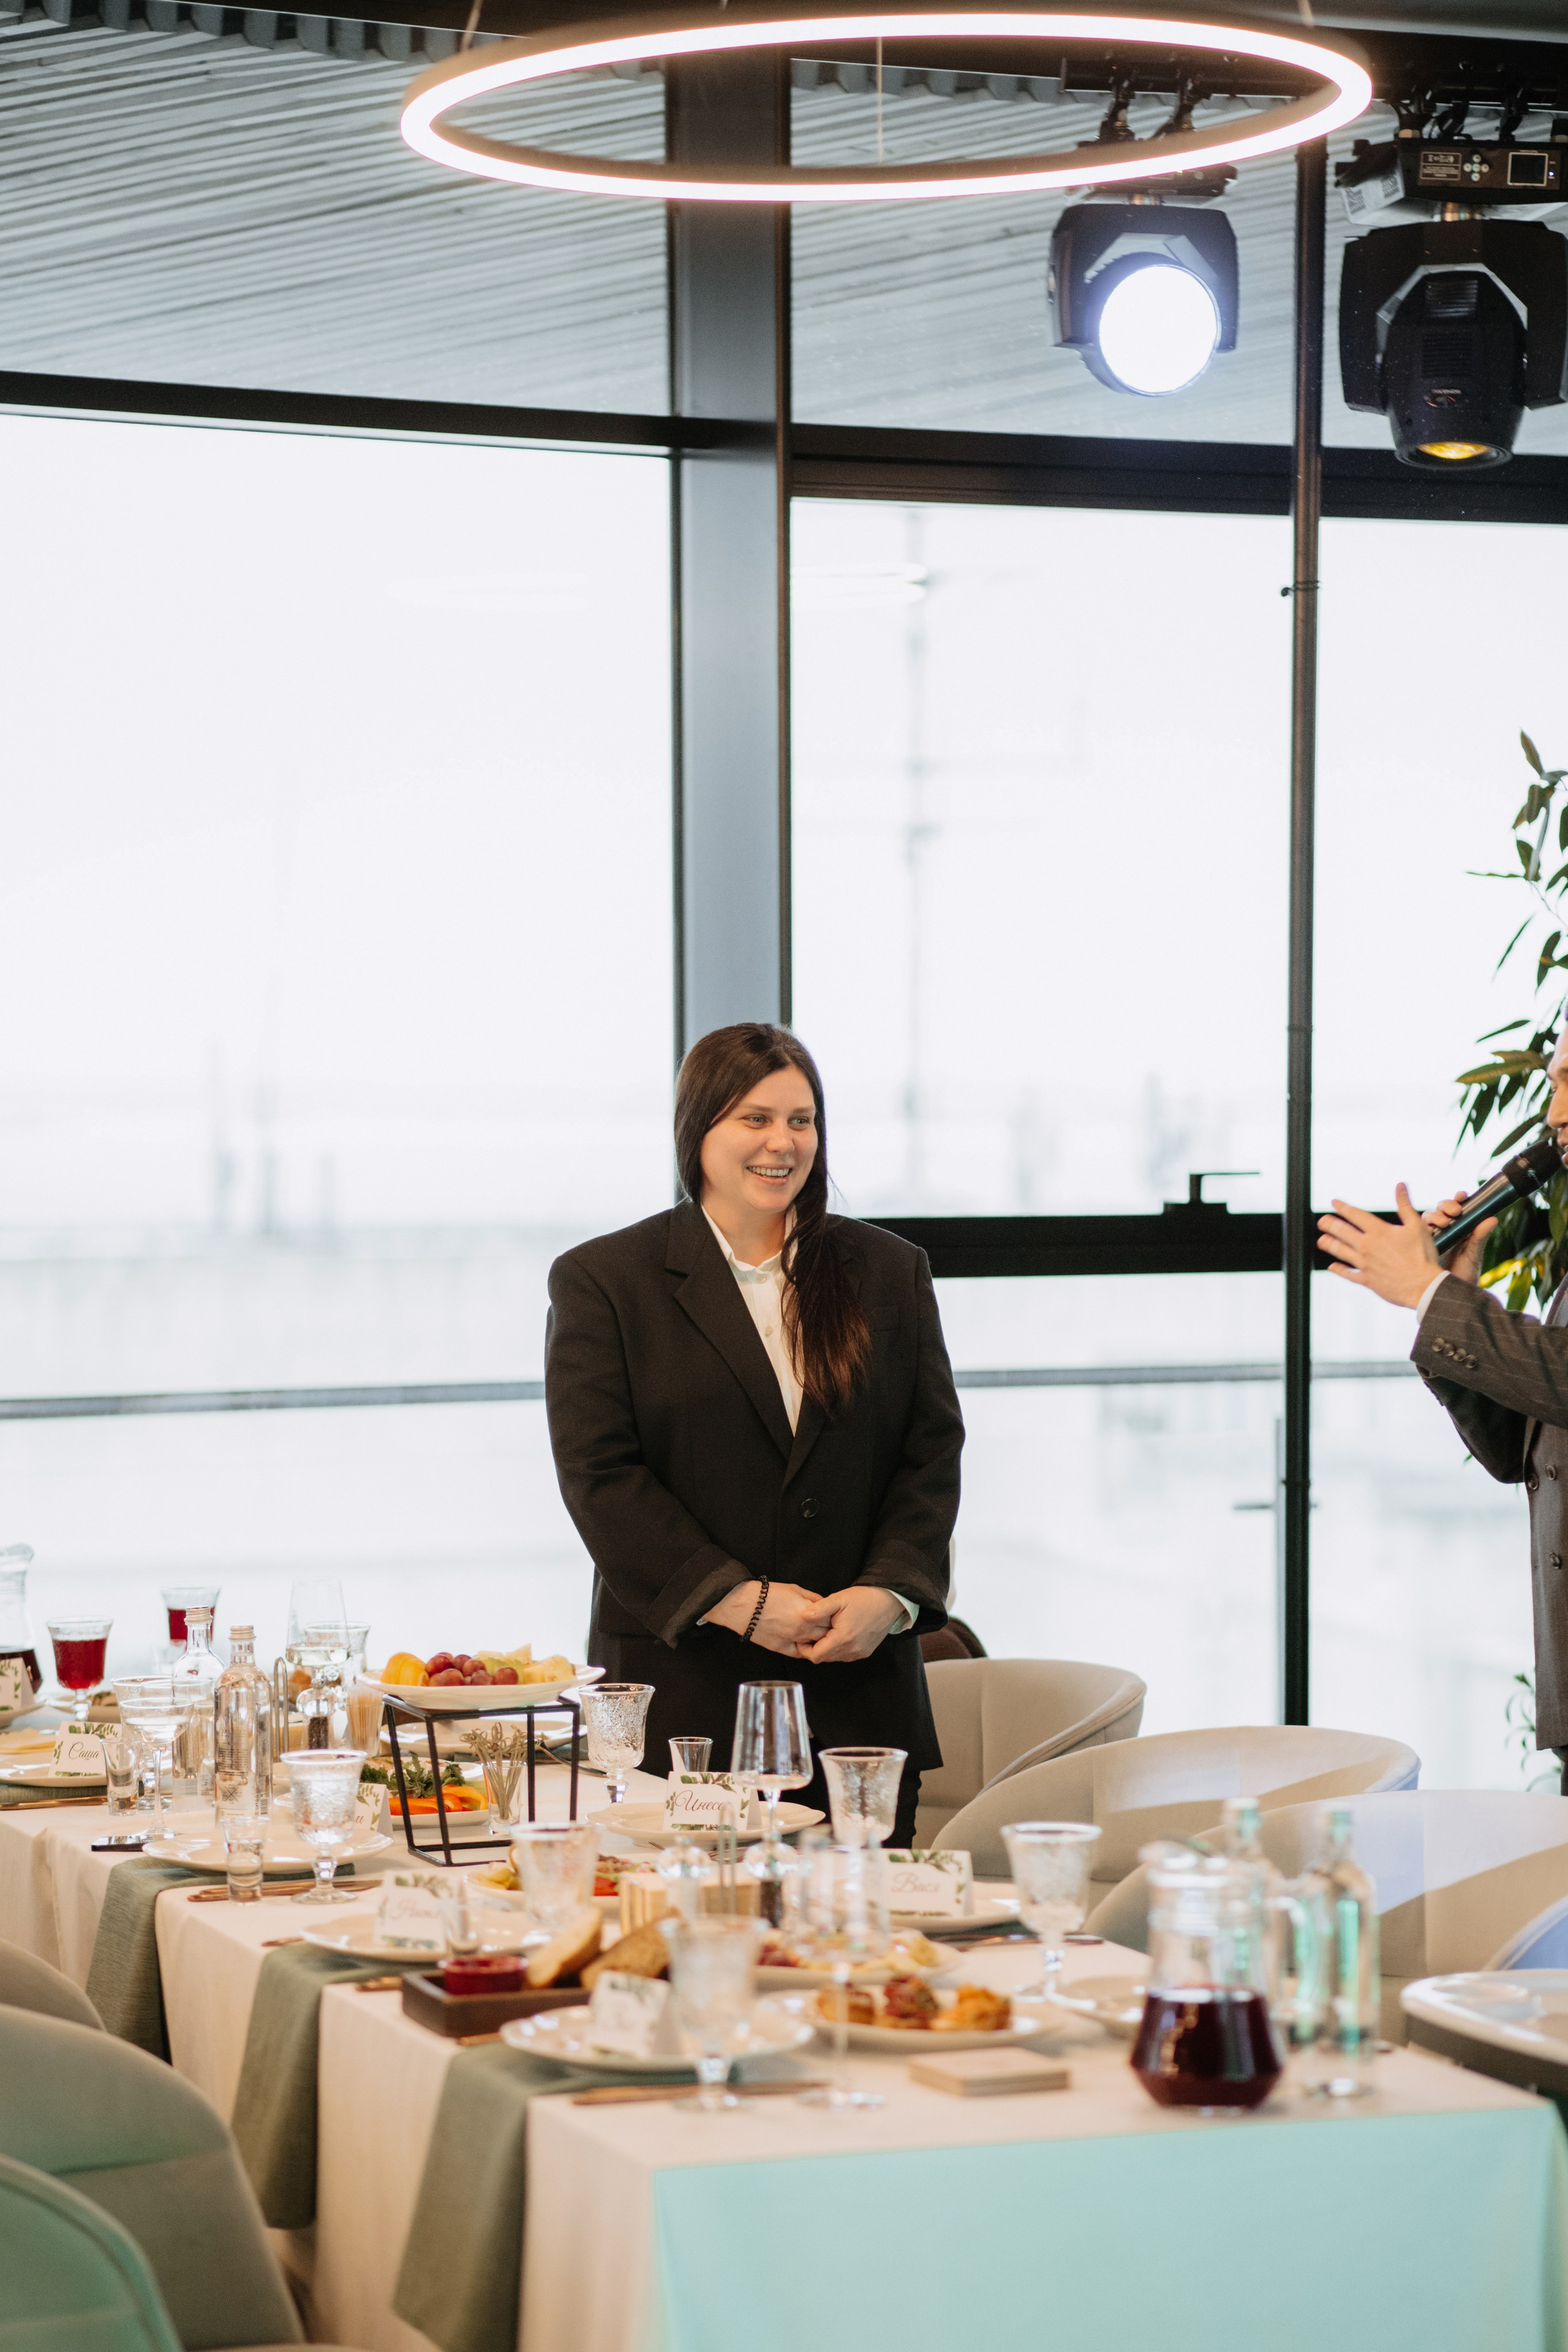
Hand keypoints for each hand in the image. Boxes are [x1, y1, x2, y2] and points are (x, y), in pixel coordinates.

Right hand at [704, 1581, 834, 1656]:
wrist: (744, 1606)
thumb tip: (824, 1603)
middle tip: (833, 1626)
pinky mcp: (781, 1649)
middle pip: (826, 1634)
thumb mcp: (794, 1589)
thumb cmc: (767, 1594)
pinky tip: (809, 1645)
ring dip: (821, 1642)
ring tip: (823, 1636)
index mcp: (808, 1613)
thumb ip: (812, 1597)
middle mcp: (803, 1629)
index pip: (831, 1619)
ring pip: (816, 1646)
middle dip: (831, 1630)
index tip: (836, 1615)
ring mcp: (792, 1640)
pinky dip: (807, 1650)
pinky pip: (801, 1654)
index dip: (835, 1617)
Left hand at [793, 1586, 903, 1665]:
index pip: (816, 1656)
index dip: (805, 1649)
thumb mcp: (839, 1599)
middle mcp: (852, 1650)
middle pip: (825, 1658)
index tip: (802, 1639)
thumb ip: (820, 1608)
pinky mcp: (865, 1652)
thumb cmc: (863, 1599)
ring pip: (835, 1658)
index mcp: (843, 1638)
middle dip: (815, 1648)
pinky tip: (838, 1635)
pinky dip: (839, 1649)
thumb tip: (803, 1616)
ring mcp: (860, 1653)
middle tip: (811, 1634)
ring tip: (825, 1632)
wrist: (888, 1601)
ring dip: (827, 1649)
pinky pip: (846, 1656)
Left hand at [1317, 1183, 1444, 1307]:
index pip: (1355, 1215)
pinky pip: (1348, 1274)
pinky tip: (1332, 1266)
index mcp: (1379, 1231)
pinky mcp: (1367, 1280)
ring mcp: (1365, 1264)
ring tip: (1321, 1240)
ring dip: (1329, 1244)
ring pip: (1341, 1252)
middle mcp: (1367, 1246)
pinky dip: (1339, 1270)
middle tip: (1321, 1221)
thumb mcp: (1417, 1226)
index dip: (1343, 1208)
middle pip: (1342, 1232)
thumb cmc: (1422, 1256)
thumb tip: (1400, 1186)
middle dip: (1329, 1225)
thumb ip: (1405, 1205)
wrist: (1423, 1286)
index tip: (1334, 1203)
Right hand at [1421, 1191, 1496, 1285]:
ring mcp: (1431, 1238)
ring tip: (1442, 1224)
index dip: (1458, 1200)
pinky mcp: (1418, 1246)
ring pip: (1428, 1218)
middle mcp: (1445, 1231)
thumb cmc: (1464, 1277)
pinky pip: (1414, 1232)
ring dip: (1434, 1216)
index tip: (1462, 1197)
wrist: (1448, 1296)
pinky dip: (1417, 1226)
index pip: (1458, 1209)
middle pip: (1441, 1210)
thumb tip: (1493, 1218)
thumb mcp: (1473, 1256)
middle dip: (1446, 1206)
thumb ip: (1480, 1237)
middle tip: (1453, 1212)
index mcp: (1460, 1230)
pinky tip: (1423, 1229)